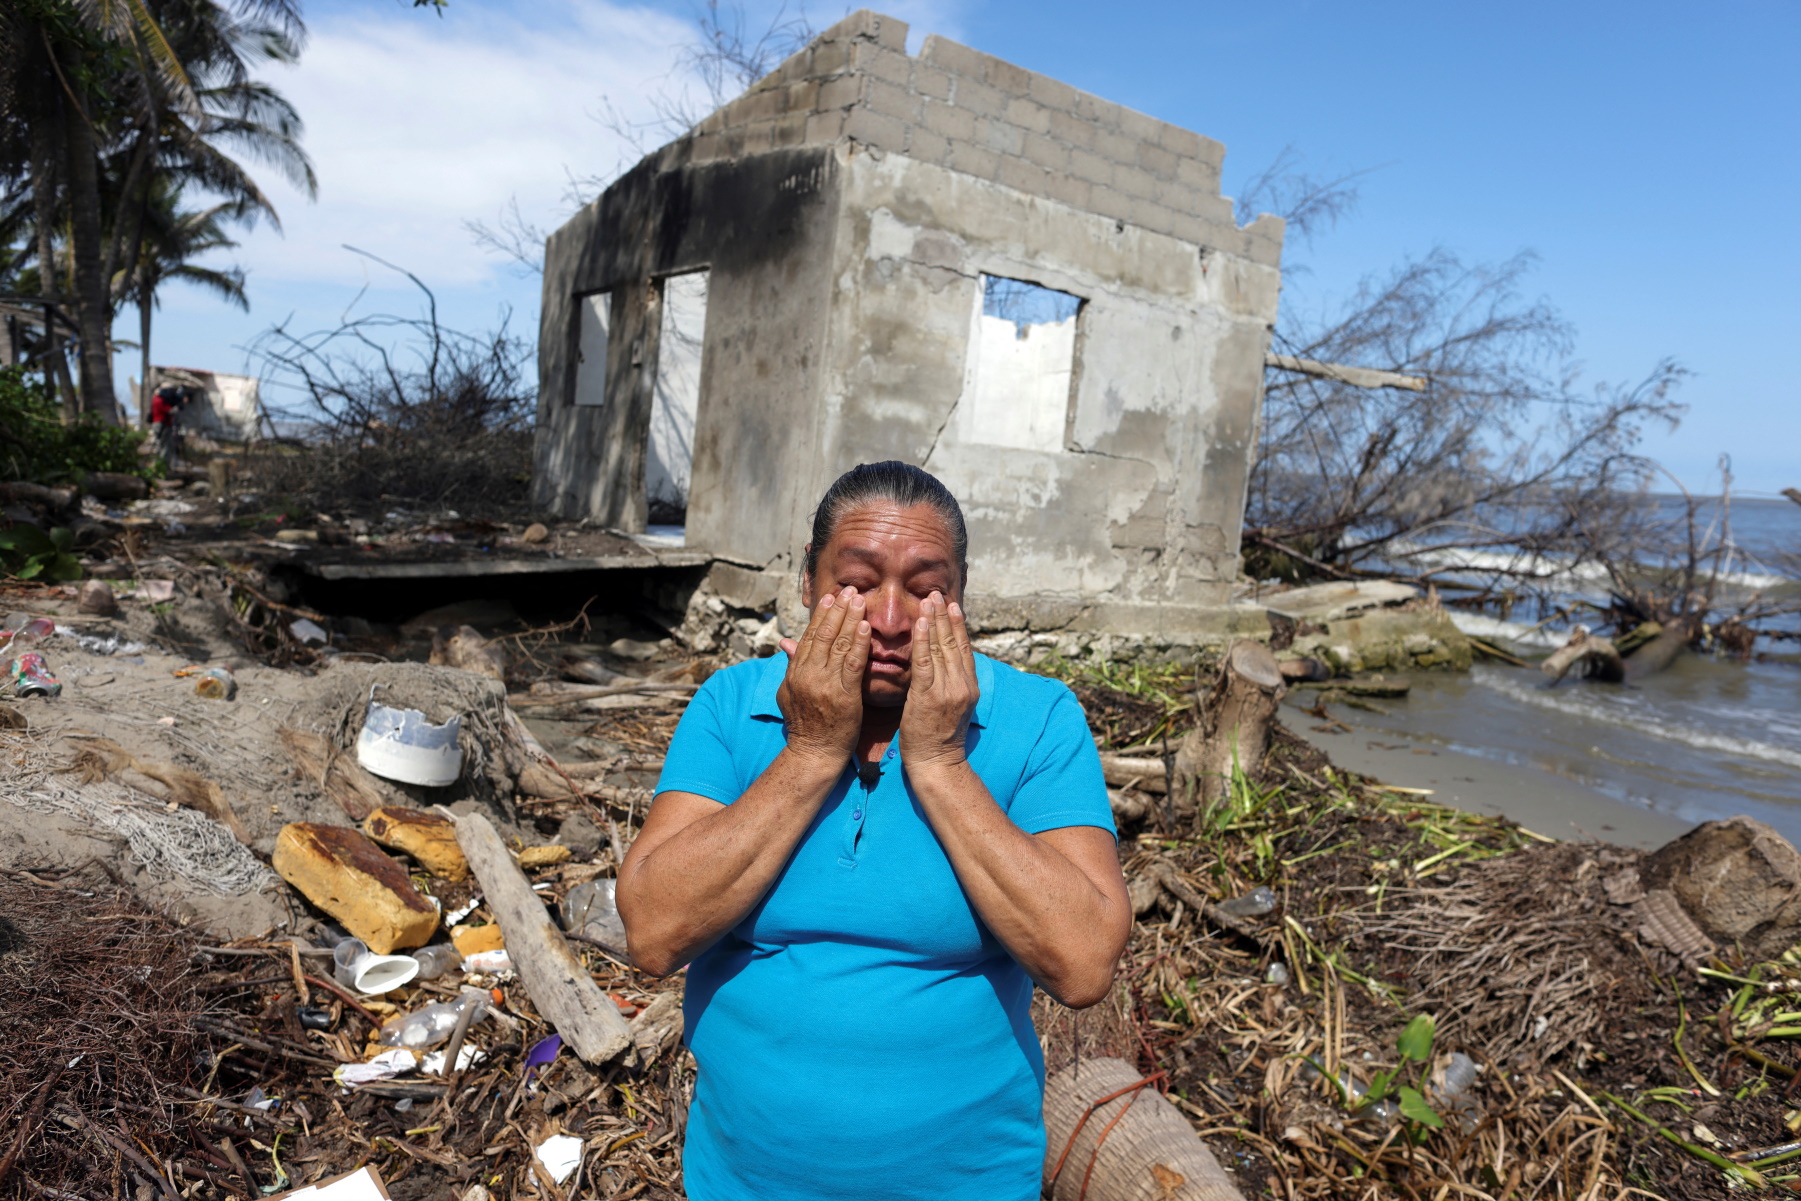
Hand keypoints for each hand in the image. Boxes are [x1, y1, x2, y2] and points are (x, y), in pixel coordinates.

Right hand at [775, 586, 870, 764]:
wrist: (814, 753)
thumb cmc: (806, 725)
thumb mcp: (789, 693)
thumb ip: (791, 667)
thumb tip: (786, 644)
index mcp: (795, 672)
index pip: (809, 636)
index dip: (821, 614)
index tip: (831, 597)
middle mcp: (807, 674)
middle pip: (823, 634)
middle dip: (837, 609)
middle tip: (849, 589)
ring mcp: (824, 684)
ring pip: (838, 644)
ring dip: (849, 618)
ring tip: (859, 599)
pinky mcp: (843, 695)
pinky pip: (852, 663)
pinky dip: (858, 643)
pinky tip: (865, 626)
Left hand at [898, 593, 977, 770]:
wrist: (937, 764)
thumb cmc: (939, 737)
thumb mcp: (954, 707)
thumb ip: (953, 684)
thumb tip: (947, 663)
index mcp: (969, 687)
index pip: (964, 648)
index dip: (958, 625)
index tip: (952, 605)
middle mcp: (962, 685)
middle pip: (954, 643)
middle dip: (945, 615)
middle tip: (938, 593)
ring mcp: (947, 690)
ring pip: (941, 648)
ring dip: (934, 621)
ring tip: (929, 600)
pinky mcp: (928, 696)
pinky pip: (925, 663)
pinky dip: (922, 641)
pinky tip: (919, 623)